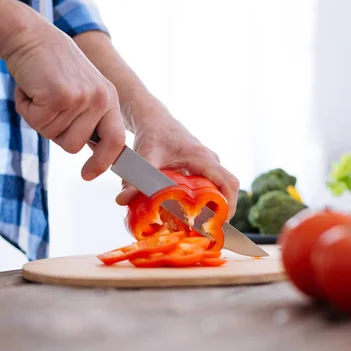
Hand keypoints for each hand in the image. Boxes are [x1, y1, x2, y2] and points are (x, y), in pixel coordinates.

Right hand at [2, 23, 124, 180]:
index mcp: (109, 100)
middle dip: (54, 132)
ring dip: (39, 120)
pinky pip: (38, 122)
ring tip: (41, 93)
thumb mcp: (81, 91)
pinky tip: (31, 89)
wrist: (30, 36)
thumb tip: (92, 152)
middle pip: (74, 146)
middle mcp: (101, 99)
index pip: (116, 141)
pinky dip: (26, 109)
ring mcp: (82, 98)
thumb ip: (88, 119)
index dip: (103, 162)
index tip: (89, 175)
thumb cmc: (51, 68)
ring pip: (54, 136)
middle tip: (48, 105)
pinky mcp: (60, 97)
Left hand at [115, 112, 239, 218]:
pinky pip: (212, 185)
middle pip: (228, 189)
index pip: (228, 183)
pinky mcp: (202, 167)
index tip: (220, 224)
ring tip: (200, 226)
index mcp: (203, 158)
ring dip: (215, 206)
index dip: (229, 205)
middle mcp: (210, 161)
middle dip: (223, 211)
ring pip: (220, 188)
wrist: (154, 119)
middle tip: (208, 230)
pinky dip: (207, 200)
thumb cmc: (153, 134)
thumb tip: (121, 201)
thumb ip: (134, 179)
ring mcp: (207, 164)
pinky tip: (192, 215)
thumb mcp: (144, 158)